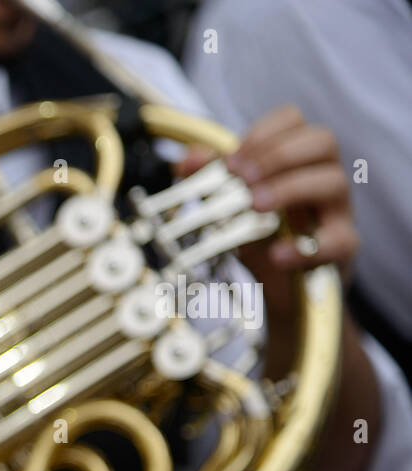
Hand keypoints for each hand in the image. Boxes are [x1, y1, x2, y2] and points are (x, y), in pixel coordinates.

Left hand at [178, 106, 357, 367]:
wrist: (284, 290)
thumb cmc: (262, 239)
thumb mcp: (232, 208)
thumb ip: (210, 180)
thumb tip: (184, 161)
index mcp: (296, 160)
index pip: (294, 121)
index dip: (262, 133)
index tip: (231, 159)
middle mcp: (322, 178)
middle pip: (322, 142)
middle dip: (276, 156)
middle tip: (242, 179)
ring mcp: (337, 212)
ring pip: (333, 182)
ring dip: (289, 188)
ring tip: (255, 205)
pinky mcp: (343, 248)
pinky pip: (338, 241)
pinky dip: (306, 247)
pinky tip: (277, 253)